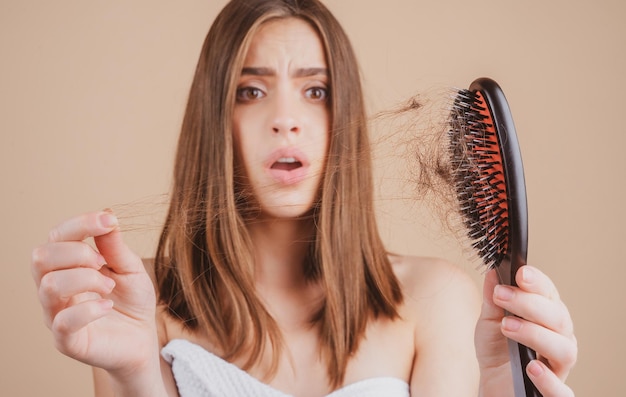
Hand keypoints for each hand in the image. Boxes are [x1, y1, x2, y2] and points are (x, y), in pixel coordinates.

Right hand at [31, 211, 159, 381]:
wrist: (142, 338)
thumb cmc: (132, 301)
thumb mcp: (131, 269)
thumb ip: (116, 247)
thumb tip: (107, 216)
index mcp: (67, 265)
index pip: (57, 236)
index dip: (80, 224)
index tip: (108, 221)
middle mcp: (54, 287)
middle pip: (41, 257)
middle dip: (78, 252)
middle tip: (104, 263)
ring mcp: (56, 314)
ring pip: (49, 285)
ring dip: (86, 279)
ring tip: (109, 287)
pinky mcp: (66, 340)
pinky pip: (63, 322)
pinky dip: (88, 309)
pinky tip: (107, 306)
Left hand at [475, 266, 576, 396]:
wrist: (493, 383)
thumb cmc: (497, 349)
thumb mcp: (489, 321)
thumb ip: (493, 298)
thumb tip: (493, 271)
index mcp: (546, 316)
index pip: (550, 294)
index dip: (538, 282)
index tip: (520, 273)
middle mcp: (559, 338)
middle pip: (558, 317)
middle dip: (529, 303)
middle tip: (501, 295)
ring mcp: (559, 366)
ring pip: (564, 349)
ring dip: (535, 334)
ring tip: (507, 326)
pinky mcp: (553, 392)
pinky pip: (561, 391)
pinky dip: (548, 379)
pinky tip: (531, 367)